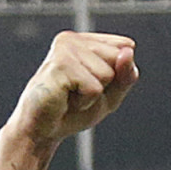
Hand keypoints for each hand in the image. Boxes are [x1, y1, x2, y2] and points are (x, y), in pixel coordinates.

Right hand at [7, 32, 138, 147]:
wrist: (42, 130)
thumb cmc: (72, 111)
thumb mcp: (109, 96)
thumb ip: (125, 76)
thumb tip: (128, 52)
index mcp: (85, 40)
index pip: (126, 47)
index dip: (117, 75)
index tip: (92, 86)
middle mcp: (74, 39)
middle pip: (118, 58)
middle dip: (106, 85)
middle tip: (79, 93)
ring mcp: (65, 49)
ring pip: (107, 74)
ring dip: (93, 96)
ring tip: (70, 96)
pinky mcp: (61, 64)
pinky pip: (94, 88)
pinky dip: (85, 102)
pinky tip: (66, 100)